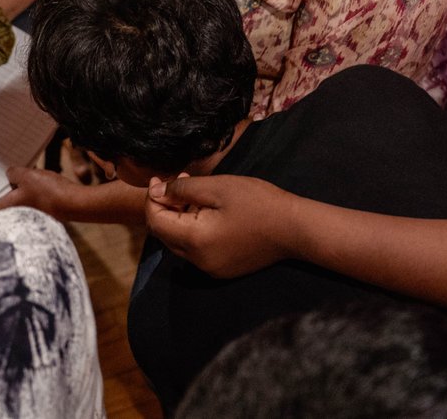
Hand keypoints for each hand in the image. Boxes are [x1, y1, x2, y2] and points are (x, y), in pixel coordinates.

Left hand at [0, 165, 83, 218]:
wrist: (72, 203)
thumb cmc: (48, 192)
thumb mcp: (26, 175)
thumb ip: (13, 173)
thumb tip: (10, 174)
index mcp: (8, 207)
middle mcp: (17, 215)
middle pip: (8, 199)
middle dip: (10, 185)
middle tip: (12, 172)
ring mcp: (31, 215)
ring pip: (22, 198)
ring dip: (24, 186)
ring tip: (29, 173)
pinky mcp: (43, 212)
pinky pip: (34, 199)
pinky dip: (35, 191)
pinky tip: (41, 180)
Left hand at [144, 174, 301, 277]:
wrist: (294, 229)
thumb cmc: (257, 202)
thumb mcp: (217, 187)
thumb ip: (183, 189)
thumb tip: (156, 192)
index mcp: (194, 240)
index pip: (156, 221)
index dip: (152, 198)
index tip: (159, 178)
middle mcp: (197, 261)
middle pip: (164, 234)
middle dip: (164, 207)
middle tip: (176, 180)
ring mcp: (210, 268)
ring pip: (179, 242)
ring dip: (178, 217)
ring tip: (192, 192)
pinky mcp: (222, 269)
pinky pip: (196, 250)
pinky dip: (193, 230)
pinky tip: (206, 211)